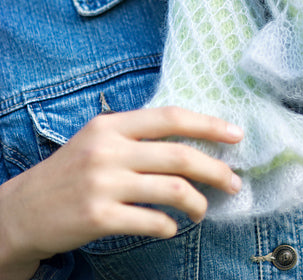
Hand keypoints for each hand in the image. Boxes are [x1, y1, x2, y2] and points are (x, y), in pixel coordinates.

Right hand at [0, 107, 242, 278]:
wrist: (24, 209)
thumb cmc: (72, 171)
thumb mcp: (99, 140)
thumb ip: (137, 135)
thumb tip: (192, 141)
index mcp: (111, 125)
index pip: (170, 118)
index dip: (208, 125)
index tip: (235, 135)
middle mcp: (108, 150)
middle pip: (180, 155)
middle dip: (216, 169)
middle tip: (234, 183)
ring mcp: (103, 184)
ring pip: (173, 189)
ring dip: (198, 202)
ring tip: (202, 210)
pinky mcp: (99, 217)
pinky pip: (152, 221)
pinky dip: (170, 226)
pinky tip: (170, 226)